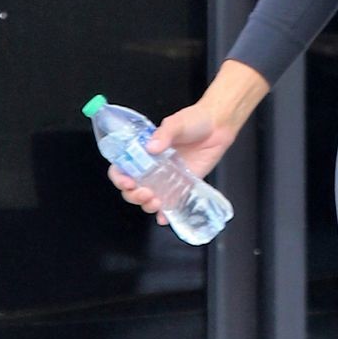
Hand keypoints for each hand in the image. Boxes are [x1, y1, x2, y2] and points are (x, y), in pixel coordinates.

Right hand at [108, 103, 237, 225]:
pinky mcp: (182, 186)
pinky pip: (170, 203)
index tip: (127, 181)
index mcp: (143, 151)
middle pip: (132, 188)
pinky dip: (165, 214)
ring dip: (147, 205)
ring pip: (148, 198)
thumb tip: (152, 147)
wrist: (217, 127)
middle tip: (144, 193)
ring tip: (155, 201)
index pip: (121, 168)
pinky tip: (164, 218)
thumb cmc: (194, 120)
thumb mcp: (176, 123)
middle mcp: (151, 167)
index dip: (119, 177)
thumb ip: (164, 134)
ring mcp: (165, 179)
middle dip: (133, 195)